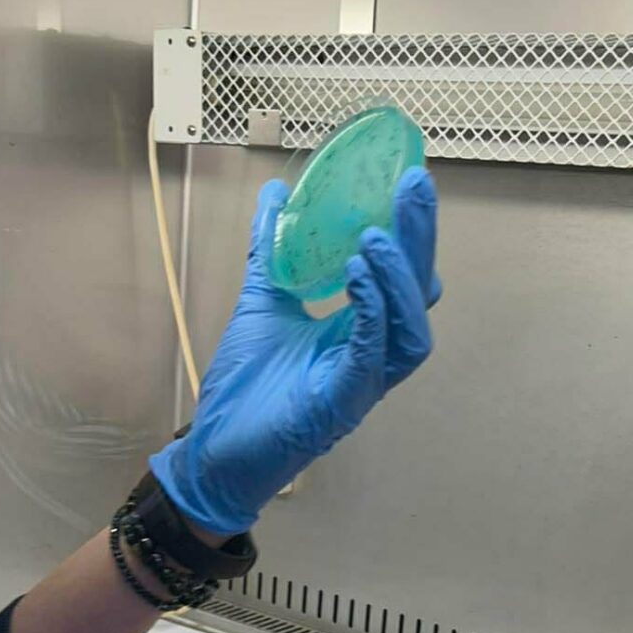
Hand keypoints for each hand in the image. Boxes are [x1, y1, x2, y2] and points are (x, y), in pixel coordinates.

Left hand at [151, 166, 438, 537]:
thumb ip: (271, 251)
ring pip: (410, 330)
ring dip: (398, 279)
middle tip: (415, 186)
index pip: (402, 277)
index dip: (411, 234)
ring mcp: (361, 382)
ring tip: (376, 236)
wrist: (213, 450)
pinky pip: (372, 355)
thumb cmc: (245, 388)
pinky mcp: (342, 404)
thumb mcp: (261, 303)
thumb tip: (274, 195)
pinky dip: (371, 311)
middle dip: (419, 240)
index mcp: (359, 330)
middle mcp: (371, 355)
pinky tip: (357, 273)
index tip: (406, 182)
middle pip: (417, 295)